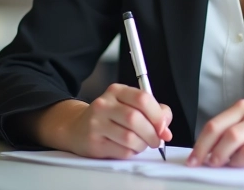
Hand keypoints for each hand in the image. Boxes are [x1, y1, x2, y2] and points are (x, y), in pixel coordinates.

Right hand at [44, 84, 172, 158]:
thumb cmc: (110, 117)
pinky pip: (122, 151)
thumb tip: (166, 129)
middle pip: (136, 119)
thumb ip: (153, 112)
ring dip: (142, 145)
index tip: (163, 126)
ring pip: (130, 138)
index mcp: (117, 91)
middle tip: (156, 140)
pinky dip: (132, 152)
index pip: (142, 98)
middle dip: (152, 133)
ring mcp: (96, 123)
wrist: (77, 128)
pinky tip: (129, 148)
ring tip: (142, 144)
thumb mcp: (129, 105)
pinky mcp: (94, 142)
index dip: (157, 115)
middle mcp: (104, 104)